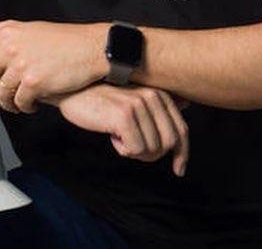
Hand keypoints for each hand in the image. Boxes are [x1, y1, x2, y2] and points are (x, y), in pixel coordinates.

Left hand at [0, 20, 107, 112]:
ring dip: (5, 102)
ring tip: (15, 102)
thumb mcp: (34, 26)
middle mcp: (11, 48)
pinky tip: (33, 104)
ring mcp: (21, 65)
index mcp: (9, 33)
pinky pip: (19, 102)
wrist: (92, 48)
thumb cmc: (67, 39)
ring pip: (0, 93)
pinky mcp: (33, 83)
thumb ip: (8, 27)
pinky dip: (24, 107)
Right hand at [54, 84, 189, 176]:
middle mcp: (153, 96)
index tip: (179, 170)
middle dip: (152, 155)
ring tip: (118, 136)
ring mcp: (139, 105)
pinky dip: (123, 150)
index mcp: (160, 94)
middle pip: (169, 143)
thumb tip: (186, 104)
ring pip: (151, 149)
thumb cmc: (105, 98)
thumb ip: (160, 102)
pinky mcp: (124, 116)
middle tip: (132, 148)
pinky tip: (112, 136)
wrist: (75, 91)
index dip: (182, 153)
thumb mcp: (135, 98)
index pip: (181, 130)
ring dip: (134, 152)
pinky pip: (135, 150)